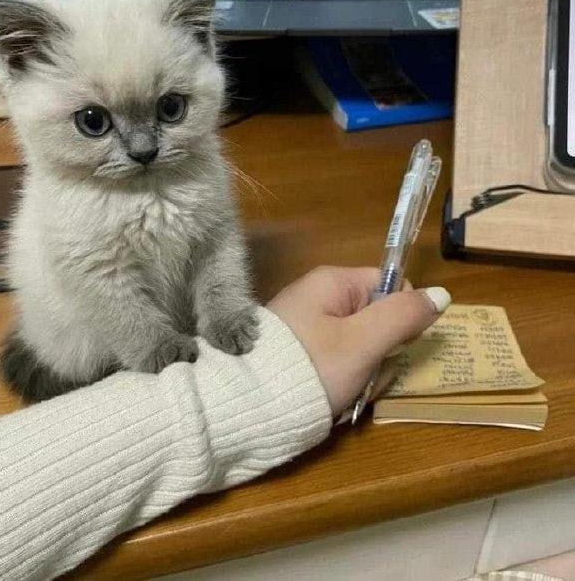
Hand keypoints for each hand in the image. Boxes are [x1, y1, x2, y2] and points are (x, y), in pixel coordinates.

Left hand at [268, 266, 450, 418]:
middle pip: (376, 319)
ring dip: (362, 375)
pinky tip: (331, 400)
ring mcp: (307, 326)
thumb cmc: (310, 367)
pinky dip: (341, 383)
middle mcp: (318, 297)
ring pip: (360, 347)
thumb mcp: (363, 342)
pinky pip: (337, 362)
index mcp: (333, 282)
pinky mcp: (298, 353)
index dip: (400, 317)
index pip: (388, 285)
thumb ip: (403, 316)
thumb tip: (442, 293)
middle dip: (379, 354)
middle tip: (364, 376)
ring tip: (344, 394)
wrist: (248, 408)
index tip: (391, 346)